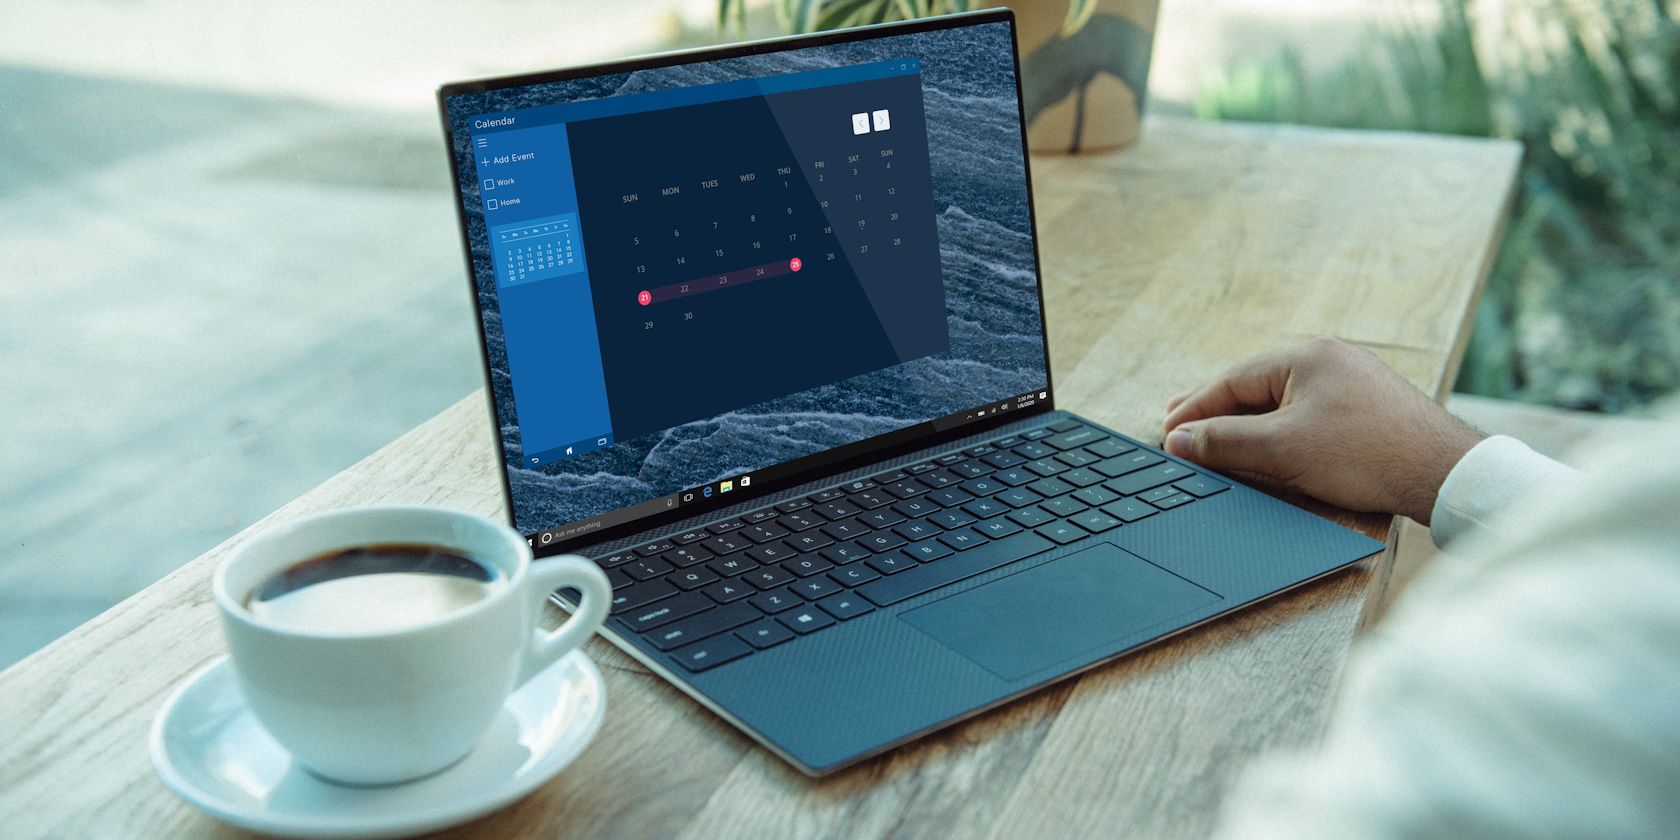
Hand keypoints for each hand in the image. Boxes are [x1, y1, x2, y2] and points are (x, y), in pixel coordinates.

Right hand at [1160, 337, 1484, 523]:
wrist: (1444, 473)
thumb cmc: (1367, 455)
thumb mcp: (1282, 450)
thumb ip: (1224, 442)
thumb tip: (1179, 441)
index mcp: (1307, 355)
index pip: (1233, 380)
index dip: (1194, 410)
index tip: (1166, 433)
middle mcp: (1331, 359)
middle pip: (1256, 385)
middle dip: (1215, 410)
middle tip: (1176, 425)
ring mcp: (1354, 381)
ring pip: (1282, 400)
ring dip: (1246, 421)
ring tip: (1216, 437)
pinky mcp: (1370, 408)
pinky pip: (1308, 412)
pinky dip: (1279, 428)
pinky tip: (1270, 444)